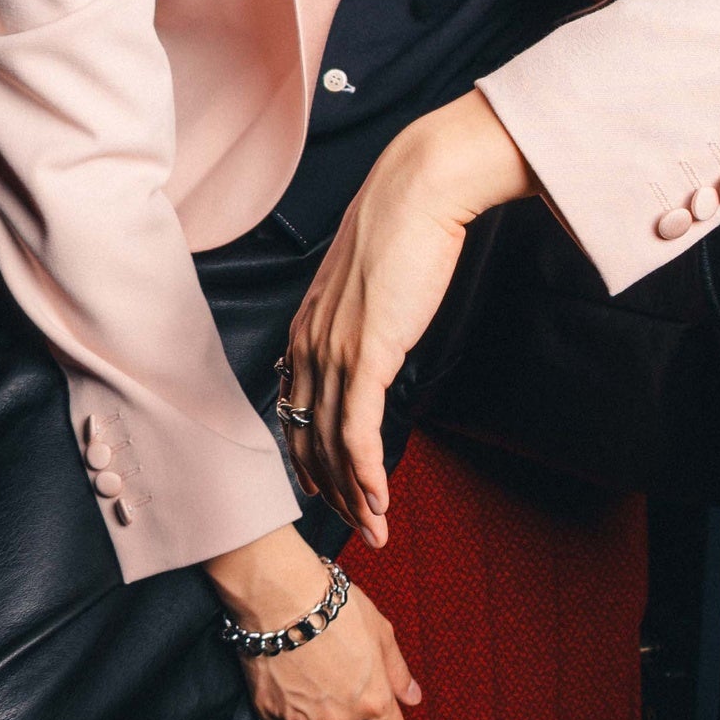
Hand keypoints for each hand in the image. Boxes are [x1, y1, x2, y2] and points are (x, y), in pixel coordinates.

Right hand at [209, 525, 419, 719]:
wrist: (282, 598)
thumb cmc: (336, 609)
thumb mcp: (381, 633)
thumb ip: (398, 671)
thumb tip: (413, 698)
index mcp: (373, 701)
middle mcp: (340, 718)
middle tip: (352, 715)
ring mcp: (303, 719)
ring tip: (320, 713)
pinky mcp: (270, 712)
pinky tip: (290, 703)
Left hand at [274, 93, 532, 549]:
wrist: (421, 188)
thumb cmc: (406, 225)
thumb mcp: (373, 281)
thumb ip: (365, 316)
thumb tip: (378, 335)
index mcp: (306, 328)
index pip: (298, 412)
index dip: (312, 461)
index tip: (330, 493)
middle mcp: (309, 344)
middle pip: (309, 439)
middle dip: (333, 493)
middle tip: (357, 529)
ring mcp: (334, 351)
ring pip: (332, 445)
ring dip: (356, 495)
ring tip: (377, 531)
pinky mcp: (365, 353)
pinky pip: (358, 431)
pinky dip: (368, 473)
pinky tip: (380, 501)